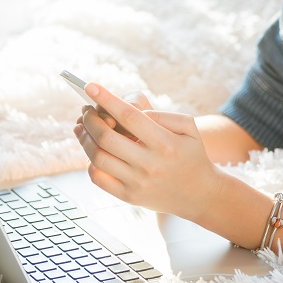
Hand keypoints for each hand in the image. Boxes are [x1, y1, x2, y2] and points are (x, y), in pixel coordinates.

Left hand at [72, 82, 221, 220]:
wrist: (199, 194)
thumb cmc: (192, 154)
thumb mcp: (189, 128)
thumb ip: (162, 115)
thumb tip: (131, 112)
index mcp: (165, 143)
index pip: (129, 116)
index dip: (107, 99)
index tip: (90, 86)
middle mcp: (149, 163)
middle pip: (107, 136)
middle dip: (90, 118)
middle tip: (87, 109)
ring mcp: (137, 182)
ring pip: (98, 157)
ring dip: (85, 138)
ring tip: (82, 126)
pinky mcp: (128, 196)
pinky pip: (98, 178)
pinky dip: (90, 161)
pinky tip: (92, 151)